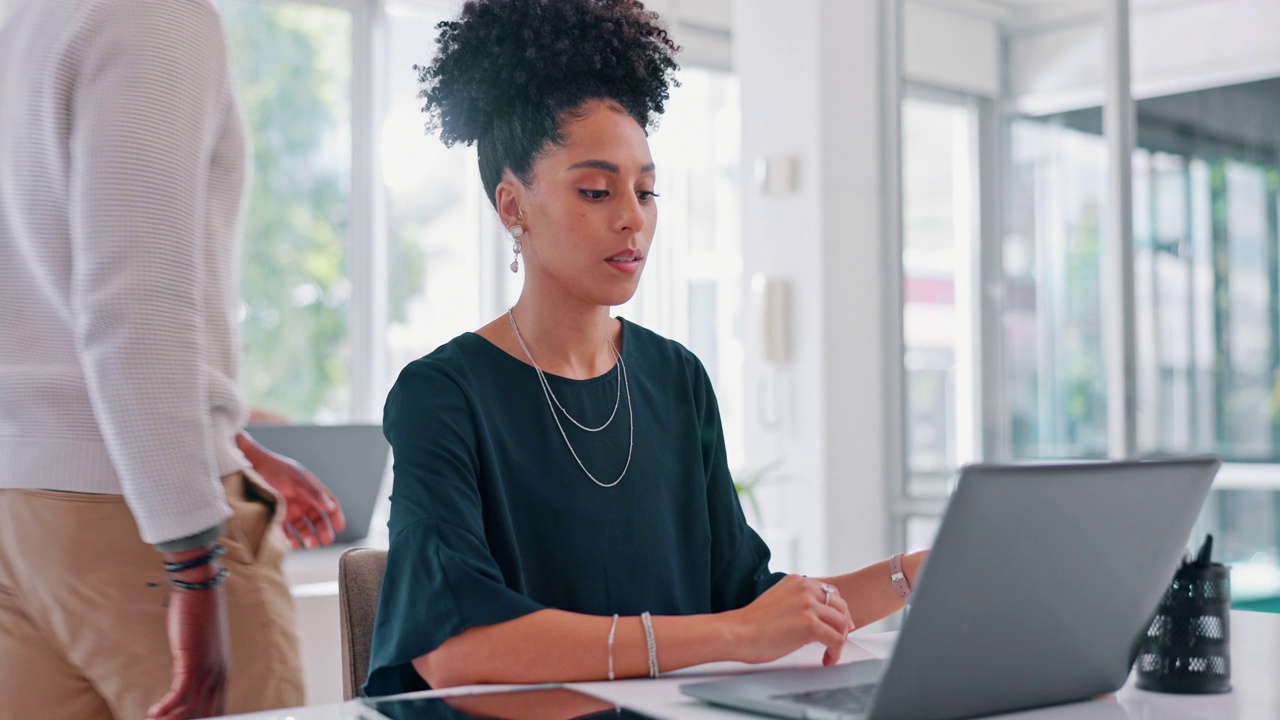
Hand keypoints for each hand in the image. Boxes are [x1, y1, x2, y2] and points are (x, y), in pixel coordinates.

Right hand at [148, 554, 229, 719]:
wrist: (200, 589)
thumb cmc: (198, 616)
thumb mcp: (199, 648)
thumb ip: (194, 667)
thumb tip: (182, 684)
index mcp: (222, 673)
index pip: (219, 710)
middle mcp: (219, 675)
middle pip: (208, 714)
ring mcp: (209, 669)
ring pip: (192, 710)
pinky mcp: (194, 662)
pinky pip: (180, 695)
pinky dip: (165, 708)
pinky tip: (152, 714)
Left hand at [237, 432, 345, 548]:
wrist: (250, 468)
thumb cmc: (276, 469)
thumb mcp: (297, 480)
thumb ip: (314, 493)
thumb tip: (330, 507)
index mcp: (311, 490)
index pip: (329, 504)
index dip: (336, 516)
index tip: (340, 527)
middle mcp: (302, 501)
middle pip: (317, 519)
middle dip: (323, 530)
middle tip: (326, 541)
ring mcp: (289, 510)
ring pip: (303, 527)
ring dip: (309, 537)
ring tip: (312, 545)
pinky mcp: (276, 516)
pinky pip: (286, 532)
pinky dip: (291, 540)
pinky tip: (294, 545)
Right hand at [725, 575, 853, 666]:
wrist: (737, 633)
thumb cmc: (752, 624)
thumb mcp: (779, 601)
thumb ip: (798, 603)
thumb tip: (818, 618)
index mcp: (797, 581)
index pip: (831, 592)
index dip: (839, 611)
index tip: (841, 625)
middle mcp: (805, 588)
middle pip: (841, 606)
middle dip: (843, 626)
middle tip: (840, 641)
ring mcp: (808, 605)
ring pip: (842, 623)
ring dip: (840, 641)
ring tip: (830, 652)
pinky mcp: (810, 624)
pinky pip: (836, 639)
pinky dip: (835, 652)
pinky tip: (827, 659)